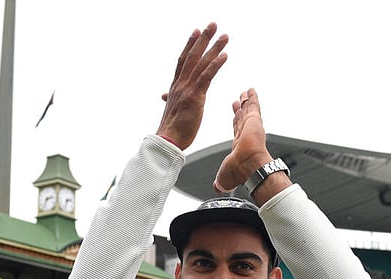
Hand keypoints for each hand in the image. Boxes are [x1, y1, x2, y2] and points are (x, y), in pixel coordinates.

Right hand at [156, 23, 228, 150]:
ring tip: (224, 36)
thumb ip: (172, 98)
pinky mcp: (195, 97)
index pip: (183, 60)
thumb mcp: (173, 109)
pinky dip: (215, 65)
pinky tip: (225, 56)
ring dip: (214, 48)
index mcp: (176, 86)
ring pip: (201, 62)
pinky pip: (206, 76)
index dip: (190, 44)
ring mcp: (187, 89)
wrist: (168, 141)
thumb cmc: (173, 129)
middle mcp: (180, 84)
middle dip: (203, 39)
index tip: (197, 32)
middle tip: (213, 24)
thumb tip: (166, 96)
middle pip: (192, 55)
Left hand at [214, 88, 276, 194]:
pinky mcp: (255, 120)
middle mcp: (247, 135)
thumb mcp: (224, 176)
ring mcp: (251, 127)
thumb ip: (220, 181)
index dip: (236, 123)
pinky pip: (253, 105)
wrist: (249, 167)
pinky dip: (252, 97)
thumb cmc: (240, 172)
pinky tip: (250, 90)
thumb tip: (216, 188)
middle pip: (242, 119)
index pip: (237, 131)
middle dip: (240, 111)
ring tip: (244, 93)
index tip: (235, 116)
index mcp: (240, 146)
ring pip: (247, 111)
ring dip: (246, 102)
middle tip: (238, 102)